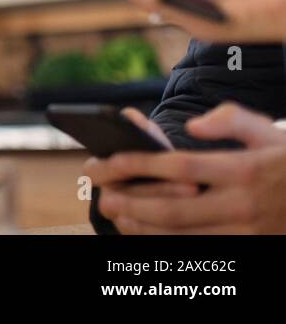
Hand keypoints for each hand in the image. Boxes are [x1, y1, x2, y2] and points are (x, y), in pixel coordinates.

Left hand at [86, 104, 285, 233]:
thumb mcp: (271, 133)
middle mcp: (244, 204)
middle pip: (175, 208)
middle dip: (132, 203)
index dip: (140, 165)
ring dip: (145, 228)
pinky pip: (203, 249)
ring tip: (117, 216)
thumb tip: (193, 127)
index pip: (181, 167)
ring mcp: (248, 232)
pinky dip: (171, 243)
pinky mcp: (252, 247)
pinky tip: (148, 234)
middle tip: (101, 196)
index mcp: (245, 170)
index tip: (109, 161)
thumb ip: (232, 120)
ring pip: (185, 235)